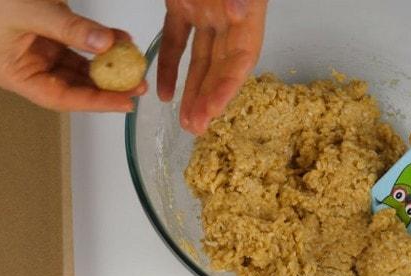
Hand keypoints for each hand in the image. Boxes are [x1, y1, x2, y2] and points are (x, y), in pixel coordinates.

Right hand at [0, 0, 145, 111]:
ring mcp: (38, 52)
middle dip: (105, 86)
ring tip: (133, 64)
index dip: (95, 102)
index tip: (124, 102)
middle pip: (72, 86)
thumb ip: (71, 29)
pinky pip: (77, 45)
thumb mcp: (34, 12)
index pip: (61, 98)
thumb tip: (107, 44)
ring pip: (78, 67)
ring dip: (105, 65)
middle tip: (136, 85)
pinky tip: (120, 40)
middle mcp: (27, 69)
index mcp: (15, 75)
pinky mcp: (47, 36)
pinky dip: (99, 42)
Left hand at [157, 0, 267, 133]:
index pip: (241, 58)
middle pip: (220, 67)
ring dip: (193, 92)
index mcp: (246, 12)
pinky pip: (175, 41)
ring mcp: (204, 13)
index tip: (212, 111)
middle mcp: (228, 18)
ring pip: (199, 60)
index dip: (228, 87)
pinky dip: (169, 67)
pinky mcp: (181, 6)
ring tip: (186, 122)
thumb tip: (238, 14)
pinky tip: (164, 95)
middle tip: (197, 128)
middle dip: (209, 99)